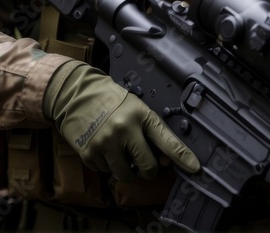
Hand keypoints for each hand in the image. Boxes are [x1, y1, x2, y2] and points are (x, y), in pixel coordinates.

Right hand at [44, 61, 199, 181]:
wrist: (74, 93)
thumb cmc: (109, 100)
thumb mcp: (134, 108)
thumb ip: (149, 133)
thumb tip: (163, 162)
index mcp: (140, 115)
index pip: (167, 141)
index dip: (183, 157)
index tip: (195, 169)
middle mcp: (125, 130)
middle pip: (148, 168)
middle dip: (147, 170)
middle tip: (141, 163)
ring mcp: (106, 143)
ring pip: (126, 175)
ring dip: (125, 169)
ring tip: (117, 151)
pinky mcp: (89, 153)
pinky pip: (105, 172)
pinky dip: (106, 164)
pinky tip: (101, 146)